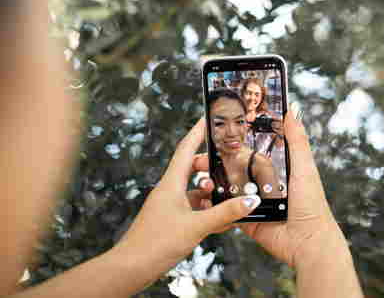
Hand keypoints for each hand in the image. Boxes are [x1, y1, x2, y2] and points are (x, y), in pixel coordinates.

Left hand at [112, 119, 260, 273]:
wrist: (132, 267)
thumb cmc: (155, 244)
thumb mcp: (196, 226)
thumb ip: (224, 213)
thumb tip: (248, 202)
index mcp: (171, 184)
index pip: (186, 149)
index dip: (197, 132)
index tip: (207, 118)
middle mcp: (170, 191)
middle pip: (192, 168)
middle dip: (210, 166)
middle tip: (227, 166)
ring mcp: (170, 206)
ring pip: (194, 190)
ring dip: (211, 191)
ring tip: (228, 195)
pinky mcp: (172, 220)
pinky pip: (193, 208)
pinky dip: (207, 209)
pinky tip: (222, 219)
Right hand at [190, 111, 341, 268]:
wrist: (306, 242)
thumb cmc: (311, 205)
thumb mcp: (304, 167)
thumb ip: (297, 140)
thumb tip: (292, 109)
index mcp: (277, 168)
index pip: (253, 149)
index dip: (237, 140)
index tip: (220, 129)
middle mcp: (263, 182)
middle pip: (235, 166)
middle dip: (217, 160)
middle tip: (203, 154)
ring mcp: (252, 200)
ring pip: (227, 187)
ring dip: (213, 180)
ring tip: (200, 172)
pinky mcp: (245, 218)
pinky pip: (226, 209)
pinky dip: (215, 203)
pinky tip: (203, 195)